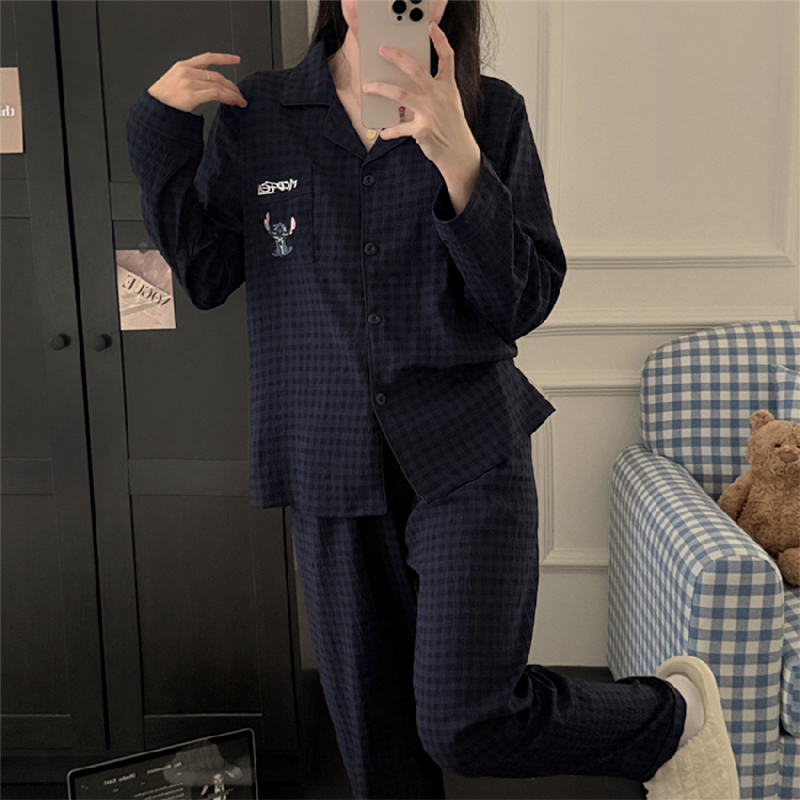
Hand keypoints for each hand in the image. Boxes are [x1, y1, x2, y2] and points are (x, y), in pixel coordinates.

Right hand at [147, 52, 247, 113]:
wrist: (154, 108)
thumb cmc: (164, 98)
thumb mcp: (176, 80)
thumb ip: (192, 78)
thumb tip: (211, 84)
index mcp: (183, 66)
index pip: (207, 58)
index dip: (224, 58)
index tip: (236, 59)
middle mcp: (187, 71)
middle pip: (217, 75)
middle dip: (231, 85)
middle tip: (240, 94)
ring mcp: (189, 83)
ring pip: (218, 85)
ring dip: (232, 94)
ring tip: (240, 101)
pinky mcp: (192, 95)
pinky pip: (216, 94)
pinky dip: (228, 98)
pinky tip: (233, 102)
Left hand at [361, 22, 479, 183]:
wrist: (458, 153)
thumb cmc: (451, 127)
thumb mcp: (449, 104)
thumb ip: (433, 90)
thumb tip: (407, 83)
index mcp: (447, 87)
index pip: (447, 58)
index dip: (440, 40)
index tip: (431, 27)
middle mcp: (438, 96)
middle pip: (415, 69)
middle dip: (397, 56)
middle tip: (382, 49)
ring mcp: (429, 112)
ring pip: (400, 94)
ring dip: (381, 88)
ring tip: (367, 86)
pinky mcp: (422, 130)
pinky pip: (400, 128)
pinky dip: (390, 131)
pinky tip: (383, 133)